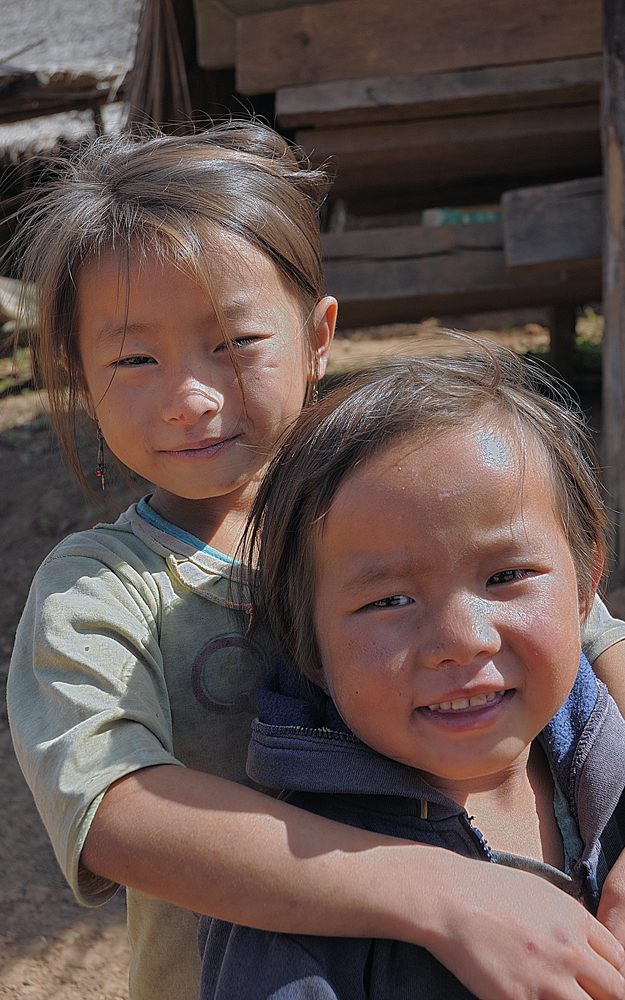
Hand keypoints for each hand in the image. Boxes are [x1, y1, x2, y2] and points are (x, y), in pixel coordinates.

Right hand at [427, 860, 624, 999]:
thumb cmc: (488, 890)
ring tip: (560, 996)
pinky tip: (534, 997)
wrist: (448, 897)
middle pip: (615, 990)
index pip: (621, 960)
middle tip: (588, 993)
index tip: (605, 982)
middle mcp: (568, 950)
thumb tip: (586, 940)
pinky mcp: (518, 999)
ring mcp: (545, 978)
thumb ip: (569, 917)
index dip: (616, 976)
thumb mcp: (539, 891)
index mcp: (575, 920)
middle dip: (607, 996)